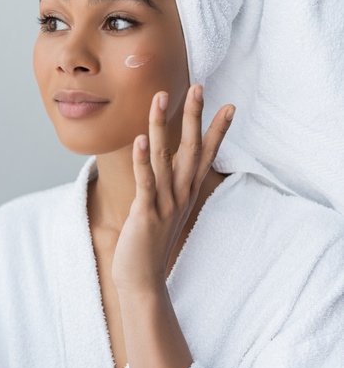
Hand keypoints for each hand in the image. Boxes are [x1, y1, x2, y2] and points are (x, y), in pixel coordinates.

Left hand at [111, 84, 234, 293]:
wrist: (142, 280)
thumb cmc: (151, 241)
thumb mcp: (167, 208)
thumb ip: (170, 184)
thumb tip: (167, 161)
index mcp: (186, 192)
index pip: (206, 155)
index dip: (217, 130)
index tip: (229, 105)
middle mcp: (180, 194)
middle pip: (192, 149)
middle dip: (194, 117)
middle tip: (198, 87)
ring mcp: (165, 204)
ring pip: (165, 159)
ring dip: (162, 127)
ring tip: (160, 97)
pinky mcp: (145, 214)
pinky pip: (145, 183)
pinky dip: (142, 161)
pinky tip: (139, 139)